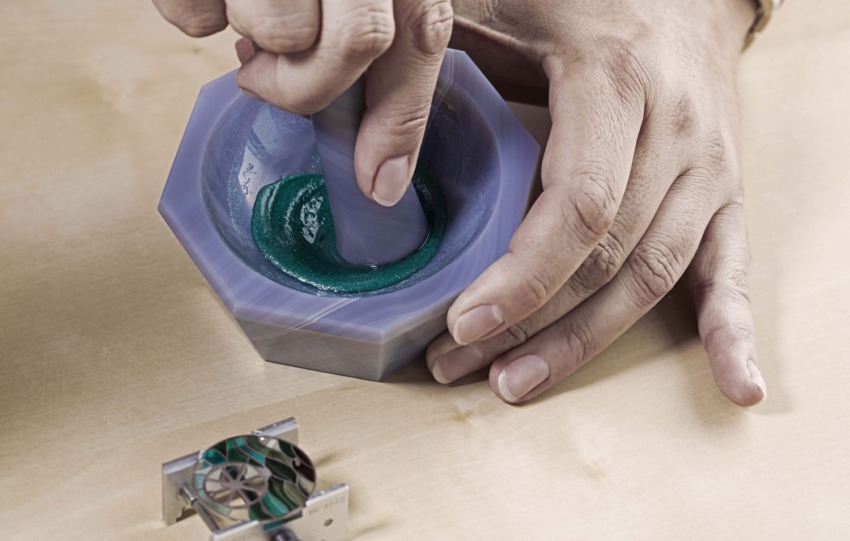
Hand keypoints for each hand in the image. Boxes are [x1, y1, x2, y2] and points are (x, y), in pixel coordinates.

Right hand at [151, 0, 452, 205]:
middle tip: (268, 77)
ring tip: (240, 6)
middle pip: (358, 43)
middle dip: (310, 83)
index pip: (421, 35)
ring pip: (277, 28)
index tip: (378, 184)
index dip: (401, 121)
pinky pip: (193, 14)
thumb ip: (386, 39)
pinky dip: (189, 14)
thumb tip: (381, 172)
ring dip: (252, 35)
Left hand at [426, 0, 767, 406]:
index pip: (581, 205)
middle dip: (532, 322)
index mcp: (618, 79)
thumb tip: (375, 174)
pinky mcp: (725, 191)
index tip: (464, 321)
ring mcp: (709, 166)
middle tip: (460, 362)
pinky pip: (731, 266)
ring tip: (517, 380)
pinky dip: (732, 331)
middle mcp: (677, 130)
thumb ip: (429, 74)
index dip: (524, 277)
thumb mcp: (495, 8)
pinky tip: (736, 386)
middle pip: (611, 255)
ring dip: (585, 341)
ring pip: (655, 276)